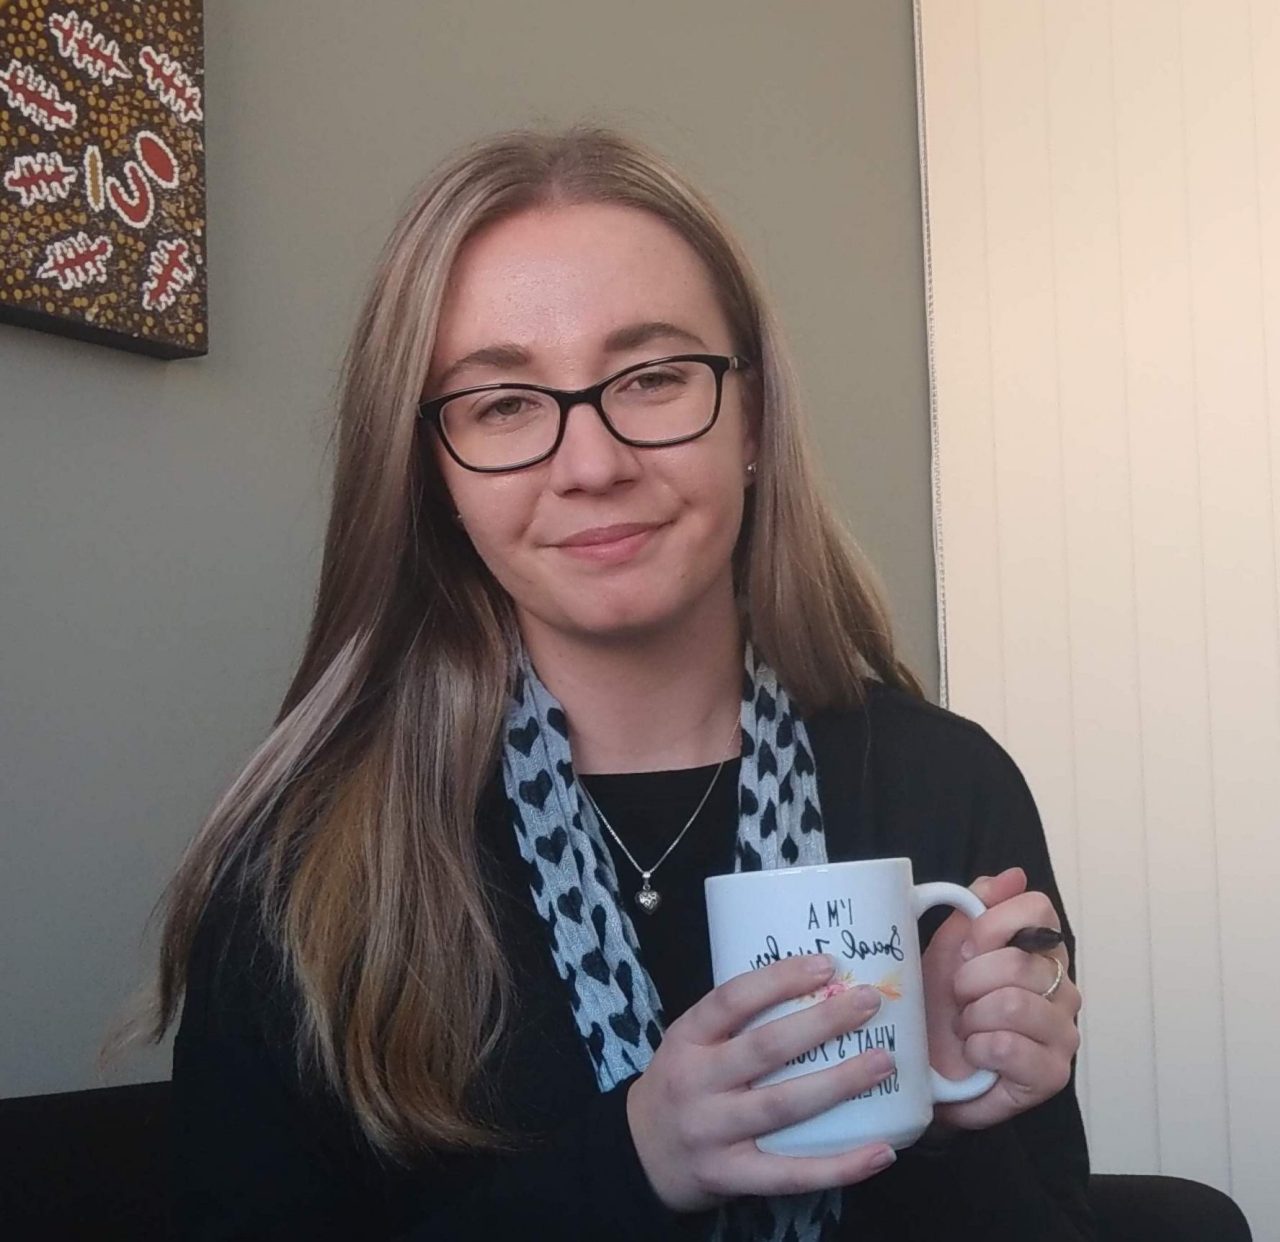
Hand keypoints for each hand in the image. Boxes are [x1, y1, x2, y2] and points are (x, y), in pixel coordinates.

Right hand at [626, 955, 899, 1212]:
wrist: (641, 1153)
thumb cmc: (682, 1083)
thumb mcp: (690, 1042)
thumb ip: (736, 1023)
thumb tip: (816, 988)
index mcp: (686, 1039)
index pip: (731, 1000)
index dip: (778, 979)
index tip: (825, 964)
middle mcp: (696, 1083)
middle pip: (765, 1048)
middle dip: (821, 1023)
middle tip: (867, 1003)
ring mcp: (712, 1133)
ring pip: (784, 1106)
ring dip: (839, 1083)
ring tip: (883, 1062)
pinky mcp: (731, 1176)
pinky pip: (792, 1174)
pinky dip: (840, 1165)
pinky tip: (881, 1151)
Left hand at [921, 867, 1081, 1131]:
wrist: (925, 1066)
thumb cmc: (938, 1004)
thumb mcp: (947, 947)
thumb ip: (977, 906)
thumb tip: (1014, 874)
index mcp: (1041, 950)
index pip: (1038, 909)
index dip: (992, 925)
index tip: (967, 950)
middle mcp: (1062, 987)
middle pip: (1018, 961)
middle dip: (969, 979)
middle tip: (959, 997)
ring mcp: (1063, 1032)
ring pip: (1012, 1004)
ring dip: (972, 1017)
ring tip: (966, 1027)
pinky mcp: (1053, 1074)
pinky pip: (1010, 1047)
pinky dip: (978, 1047)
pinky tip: (975, 1053)